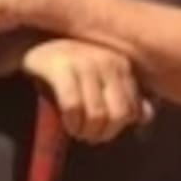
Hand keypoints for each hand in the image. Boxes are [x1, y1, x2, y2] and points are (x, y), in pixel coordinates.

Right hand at [21, 39, 153, 143]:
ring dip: (85, 131)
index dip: (116, 129)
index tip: (100, 131)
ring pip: (96, 114)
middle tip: (88, 136)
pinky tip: (66, 124)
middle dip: (103, 133)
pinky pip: (73, 107)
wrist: (33, 43)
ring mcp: (83, 62)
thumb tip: (147, 115)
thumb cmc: (70, 65)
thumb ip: (125, 95)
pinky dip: (71, 123)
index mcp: (121, 63)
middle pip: (117, 115)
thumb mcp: (101, 78)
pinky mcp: (60, 67)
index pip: (131, 110)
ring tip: (76, 131)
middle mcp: (106, 60)